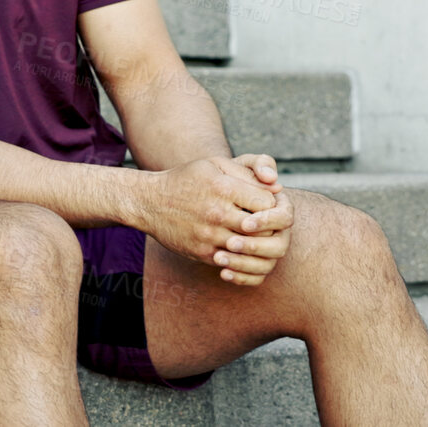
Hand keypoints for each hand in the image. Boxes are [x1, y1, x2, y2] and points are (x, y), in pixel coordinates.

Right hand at [137, 156, 286, 285]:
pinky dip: (243, 256)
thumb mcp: (214, 165)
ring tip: (255, 234)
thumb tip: (277, 188)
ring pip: (251, 248)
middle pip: (264, 228)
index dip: (273, 204)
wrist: (150, 202)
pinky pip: (234, 261)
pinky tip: (240, 246)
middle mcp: (217, 213)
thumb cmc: (187, 179)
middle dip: (270, 225)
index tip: (266, 203)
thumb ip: (247, 173)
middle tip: (266, 221)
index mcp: (223, 188)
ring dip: (258, 243)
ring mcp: (210, 236)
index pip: (268, 203)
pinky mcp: (204, 253)